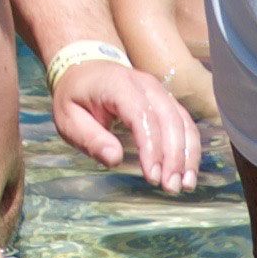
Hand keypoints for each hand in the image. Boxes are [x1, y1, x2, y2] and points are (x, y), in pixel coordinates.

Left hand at [52, 54, 203, 194]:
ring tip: (185, 184)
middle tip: (170, 187)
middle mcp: (146, 85)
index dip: (151, 147)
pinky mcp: (167, 101)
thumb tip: (114, 159)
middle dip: (173, 156)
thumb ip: (90, 139)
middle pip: (169, 119)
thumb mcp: (68, 119)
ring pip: (182, 121)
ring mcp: (160, 91)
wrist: (86, 69)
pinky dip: (189, 148)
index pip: (142, 115)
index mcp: (118, 85)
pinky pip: (184, 123)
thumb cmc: (75, 97)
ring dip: (187, 154)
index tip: (151, 176)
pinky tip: (188, 171)